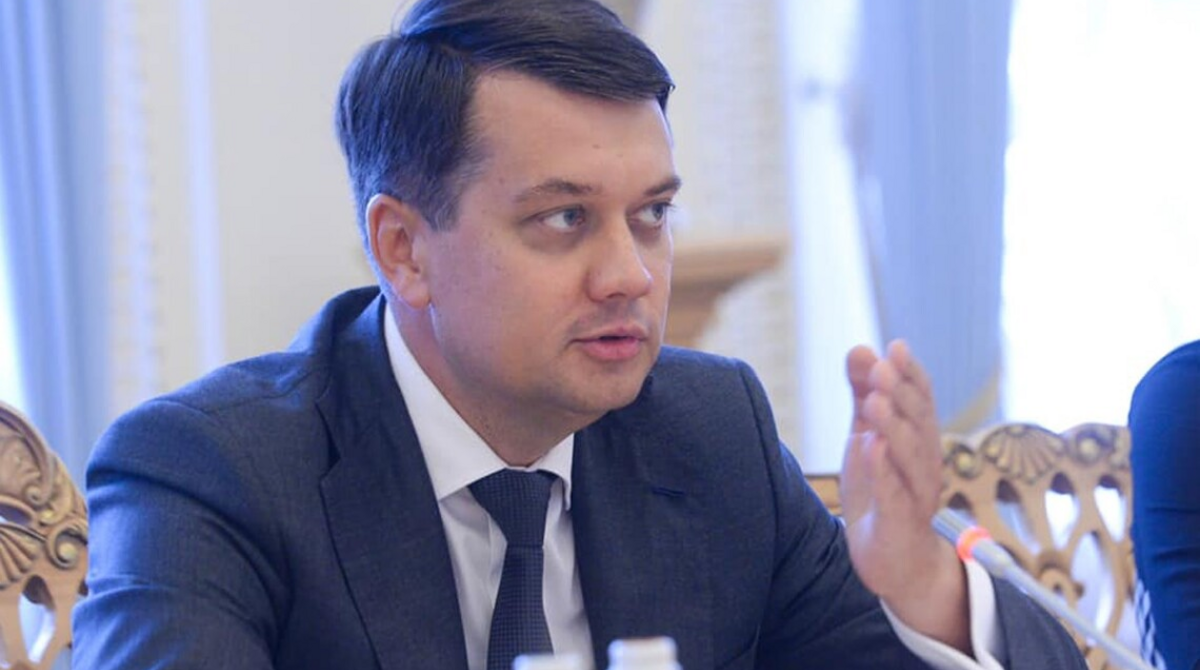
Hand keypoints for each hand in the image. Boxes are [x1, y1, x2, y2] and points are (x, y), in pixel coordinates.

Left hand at [840, 341, 969, 650]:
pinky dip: (884, 472)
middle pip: (919, 424)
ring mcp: (916, 494)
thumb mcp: (868, 436)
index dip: (910, 374)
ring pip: (911, 457)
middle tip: (882, 366)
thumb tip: (860, 349)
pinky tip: (870, 448)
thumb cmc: (883, 491)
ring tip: (875, 400)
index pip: (920, 401)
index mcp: (918, 440)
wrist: (893, 560)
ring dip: (894, 427)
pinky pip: (894, 495)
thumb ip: (865, 396)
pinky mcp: (900, 523)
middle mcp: (925, 463)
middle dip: (901, 393)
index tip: (895, 346)